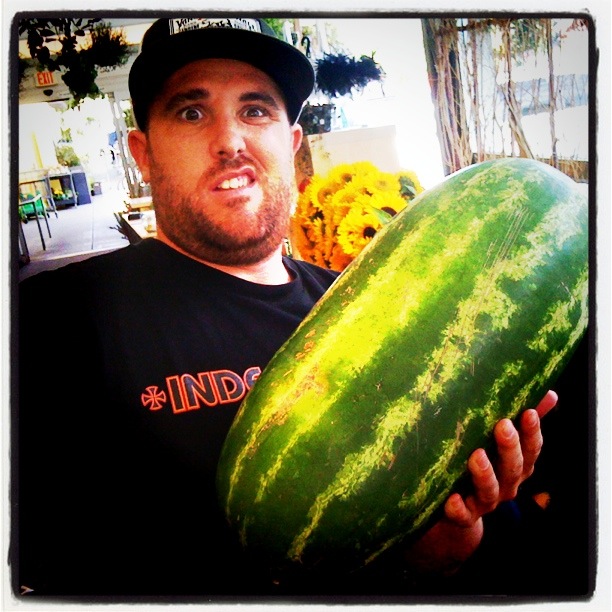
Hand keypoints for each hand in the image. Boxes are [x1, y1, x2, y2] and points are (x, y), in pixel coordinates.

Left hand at [404, 390, 557, 575]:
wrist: (456, 510)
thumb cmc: (483, 464)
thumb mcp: (502, 443)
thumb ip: (523, 421)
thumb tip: (550, 393)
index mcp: (517, 466)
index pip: (531, 449)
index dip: (532, 432)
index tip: (528, 412)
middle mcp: (506, 484)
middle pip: (513, 468)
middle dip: (510, 447)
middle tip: (503, 426)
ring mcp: (485, 501)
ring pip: (490, 491)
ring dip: (485, 474)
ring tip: (477, 456)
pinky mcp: (463, 514)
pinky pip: (463, 515)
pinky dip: (459, 509)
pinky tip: (452, 499)